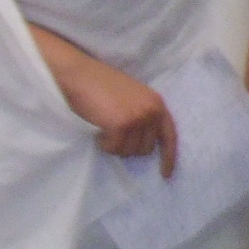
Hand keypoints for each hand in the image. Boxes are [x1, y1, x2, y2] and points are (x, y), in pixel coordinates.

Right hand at [58, 51, 177, 176]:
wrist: (79, 74)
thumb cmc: (100, 85)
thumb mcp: (132, 98)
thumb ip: (143, 116)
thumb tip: (145, 144)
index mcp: (157, 103)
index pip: (170, 136)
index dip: (168, 157)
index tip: (165, 174)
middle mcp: (152, 111)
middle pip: (145, 149)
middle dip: (128, 147)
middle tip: (112, 134)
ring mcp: (138, 118)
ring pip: (128, 151)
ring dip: (114, 145)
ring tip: (104, 128)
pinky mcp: (121, 125)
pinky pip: (113, 148)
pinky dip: (103, 144)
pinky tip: (97, 130)